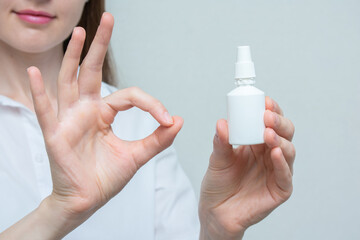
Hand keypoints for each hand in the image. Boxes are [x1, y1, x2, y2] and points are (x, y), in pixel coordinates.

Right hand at [27, 13, 182, 218]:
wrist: (87, 200)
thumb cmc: (105, 177)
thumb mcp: (136, 156)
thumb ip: (157, 139)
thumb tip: (178, 120)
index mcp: (104, 114)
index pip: (129, 96)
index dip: (150, 104)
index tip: (167, 119)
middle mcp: (86, 110)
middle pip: (91, 71)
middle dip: (100, 46)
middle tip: (109, 20)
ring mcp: (69, 119)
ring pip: (70, 81)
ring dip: (72, 56)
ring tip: (80, 33)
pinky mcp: (55, 134)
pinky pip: (46, 110)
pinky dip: (40, 91)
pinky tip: (37, 72)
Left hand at [199, 97, 294, 238]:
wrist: (215, 212)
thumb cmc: (218, 185)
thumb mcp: (216, 160)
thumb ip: (221, 142)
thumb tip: (222, 123)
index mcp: (256, 143)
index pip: (268, 122)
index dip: (270, 110)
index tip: (264, 100)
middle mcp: (269, 154)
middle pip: (283, 133)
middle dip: (278, 121)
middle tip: (267, 115)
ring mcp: (276, 171)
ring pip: (288, 150)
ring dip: (280, 139)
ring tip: (268, 133)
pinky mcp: (280, 188)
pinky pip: (285, 174)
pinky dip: (282, 162)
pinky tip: (276, 152)